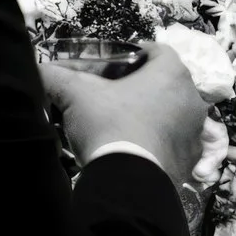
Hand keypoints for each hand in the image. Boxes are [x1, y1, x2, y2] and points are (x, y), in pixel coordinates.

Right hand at [40, 41, 206, 182]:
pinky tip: (137, 150)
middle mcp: (192, 98)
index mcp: (172, 73)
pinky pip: (175, 143)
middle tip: (115, 97)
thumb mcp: (75, 95)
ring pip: (173, 113)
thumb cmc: (109, 125)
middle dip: (143, 87)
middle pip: (166, 83)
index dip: (135, 55)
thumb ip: (55, 76)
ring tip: (125, 125)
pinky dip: (160, 142)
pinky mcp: (191, 161)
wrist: (129, 184)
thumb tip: (39, 69)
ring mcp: (196, 132)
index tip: (115, 66)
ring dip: (154, 115)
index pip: (157, 51)